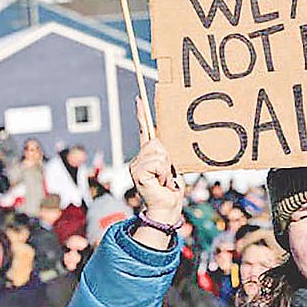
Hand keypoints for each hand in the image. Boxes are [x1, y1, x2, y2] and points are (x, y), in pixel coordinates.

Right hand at [128, 98, 182, 221]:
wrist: (167, 207)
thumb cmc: (170, 188)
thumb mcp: (170, 166)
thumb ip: (165, 153)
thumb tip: (163, 140)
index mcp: (147, 155)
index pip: (144, 130)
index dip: (142, 114)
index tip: (140, 98)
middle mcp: (138, 158)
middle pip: (156, 142)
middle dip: (167, 158)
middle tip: (167, 174)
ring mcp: (136, 165)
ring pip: (158, 153)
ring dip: (167, 168)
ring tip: (164, 180)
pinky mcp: (138, 172)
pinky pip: (158, 163)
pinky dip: (164, 173)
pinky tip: (160, 183)